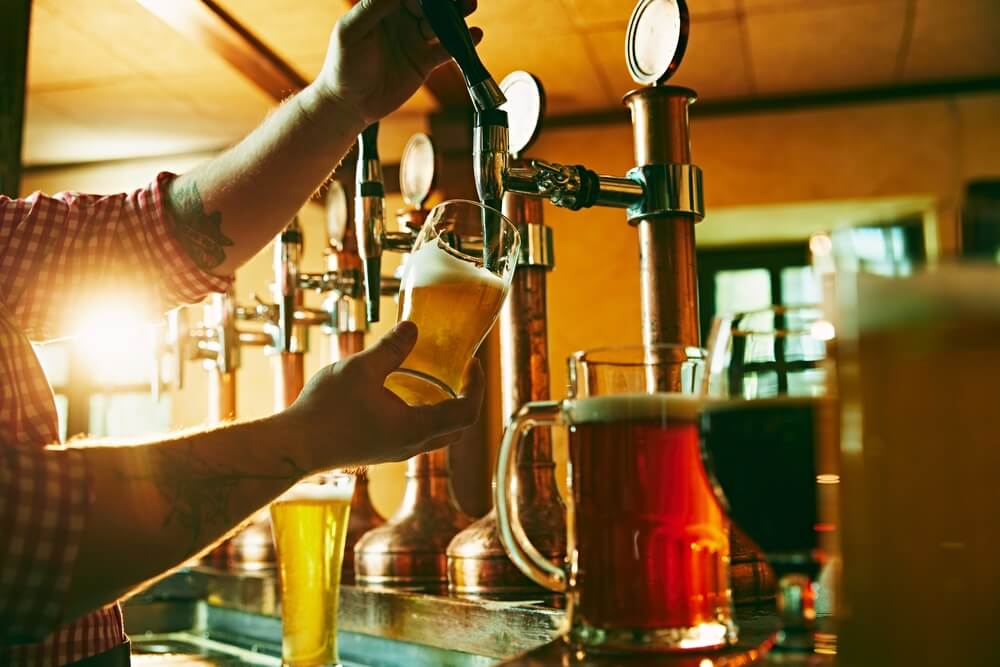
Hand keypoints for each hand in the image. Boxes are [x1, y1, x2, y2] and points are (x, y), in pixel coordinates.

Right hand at [282, 321, 484, 469]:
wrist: (293, 446)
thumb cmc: (326, 410)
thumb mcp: (361, 368)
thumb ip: (390, 348)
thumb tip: (412, 328)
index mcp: (416, 428)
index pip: (467, 412)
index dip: (477, 387)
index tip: (472, 363)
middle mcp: (410, 445)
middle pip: (457, 429)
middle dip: (466, 400)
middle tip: (460, 372)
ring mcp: (394, 451)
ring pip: (436, 435)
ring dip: (444, 409)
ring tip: (434, 379)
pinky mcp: (378, 450)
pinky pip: (414, 435)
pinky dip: (422, 415)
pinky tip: (401, 393)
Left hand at [316, 0, 481, 123]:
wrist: (350, 104)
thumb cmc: (343, 65)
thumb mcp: (352, 31)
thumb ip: (372, 8)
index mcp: (382, 8)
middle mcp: (401, 20)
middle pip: (428, 4)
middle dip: (444, 0)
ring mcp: (414, 40)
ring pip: (440, 24)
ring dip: (456, 15)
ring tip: (469, 5)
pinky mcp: (424, 62)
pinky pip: (446, 49)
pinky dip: (461, 43)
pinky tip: (474, 35)